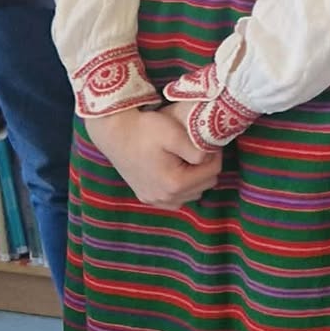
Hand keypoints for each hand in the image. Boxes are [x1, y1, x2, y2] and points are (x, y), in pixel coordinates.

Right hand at [86, 106, 223, 207]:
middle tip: (198, 148)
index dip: (214, 154)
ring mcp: (155, 201)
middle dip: (206, 166)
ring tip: (185, 157)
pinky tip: (175, 170)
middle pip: (205, 185)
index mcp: (174, 184)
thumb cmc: (144, 130)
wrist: (115, 132)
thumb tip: (210, 158)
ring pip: (192, 193)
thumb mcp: (174, 133)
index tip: (208, 141)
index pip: (212, 172)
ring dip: (195, 177)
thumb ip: (197, 149)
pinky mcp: (147, 198)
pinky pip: (176, 198)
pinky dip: (181, 186)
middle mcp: (165, 198)